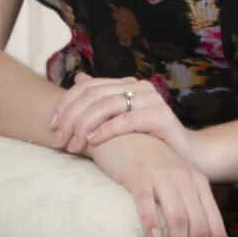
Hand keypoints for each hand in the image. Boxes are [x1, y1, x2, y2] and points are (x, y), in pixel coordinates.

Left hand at [50, 72, 198, 165]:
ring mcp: (151, 99)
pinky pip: (127, 120)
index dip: (66, 104)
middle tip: (59, 140)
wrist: (185, 157)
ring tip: (74, 145)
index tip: (51, 126)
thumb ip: (101, 101)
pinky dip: (106, 130)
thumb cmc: (149, 141)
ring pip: (107, 105)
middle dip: (71, 118)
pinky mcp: (160, 116)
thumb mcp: (120, 121)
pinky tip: (93, 142)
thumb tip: (79, 79)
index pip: (88, 87)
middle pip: (94, 95)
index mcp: (127, 84)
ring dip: (84, 126)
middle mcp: (138, 86)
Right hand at [89, 132, 236, 236]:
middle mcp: (184, 178)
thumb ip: (206, 215)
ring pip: (178, 218)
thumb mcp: (185, 186)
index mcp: (199, 183)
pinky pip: (146, 201)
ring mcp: (161, 176)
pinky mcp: (137, 175)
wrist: (126, 135)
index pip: (215, 227)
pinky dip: (151, 222)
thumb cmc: (154, 165)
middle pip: (199, 227)